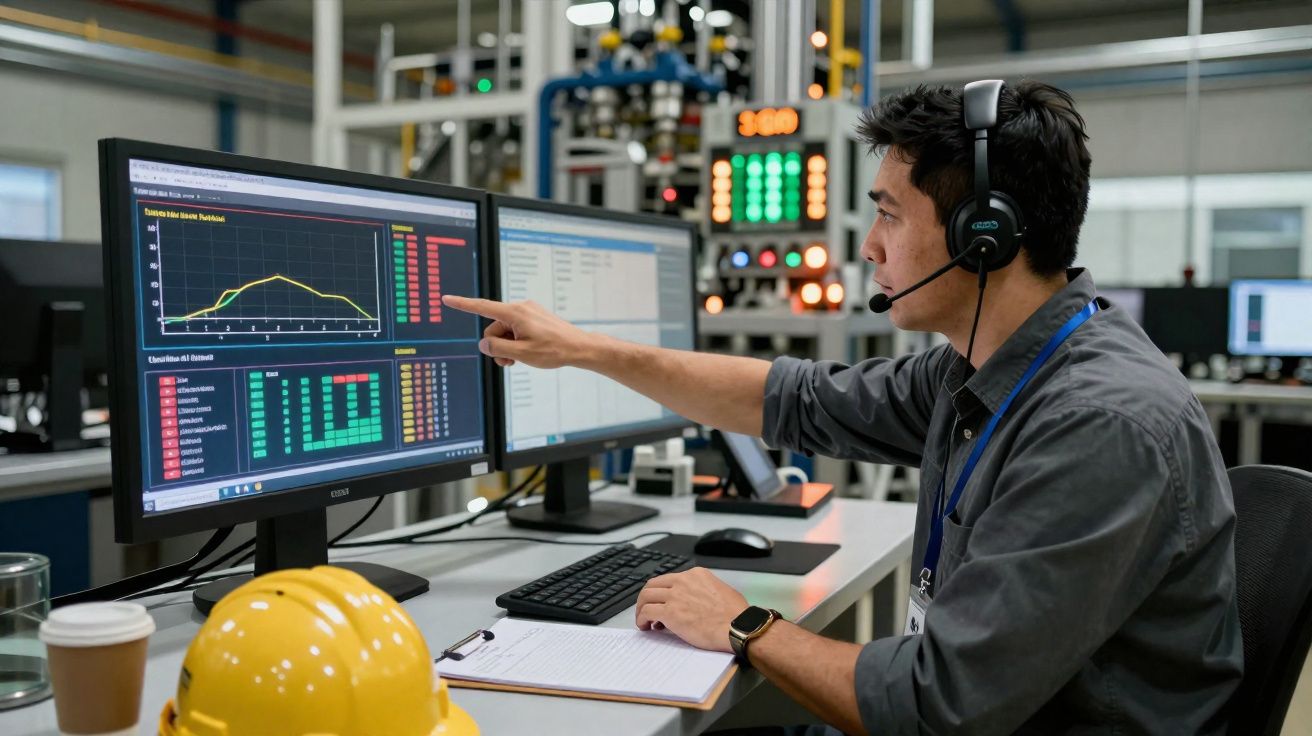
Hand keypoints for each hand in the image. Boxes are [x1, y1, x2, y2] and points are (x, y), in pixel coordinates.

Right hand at [442, 295, 596, 368]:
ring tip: (518, 360)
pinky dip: (515, 342)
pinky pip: (515, 330)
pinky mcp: (534, 318)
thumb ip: (498, 348)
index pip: (482, 307)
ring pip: (504, 331)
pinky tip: (525, 353)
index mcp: (515, 313)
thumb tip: (484, 343)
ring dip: (507, 346)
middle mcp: (520, 308)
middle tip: (508, 362)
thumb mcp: (521, 354)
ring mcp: (528, 313)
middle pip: (493, 327)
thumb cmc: (553, 351)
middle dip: (496, 345)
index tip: (446, 299)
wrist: (579, 347)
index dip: (462, 305)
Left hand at [634, 568, 748, 652]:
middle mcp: (683, 580)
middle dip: (646, 597)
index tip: (662, 603)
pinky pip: (647, 612)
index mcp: (696, 574)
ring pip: (646, 596)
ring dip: (641, 608)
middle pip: (653, 584)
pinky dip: (642, 619)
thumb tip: (699, 600)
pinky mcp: (670, 612)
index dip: (662, 592)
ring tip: (644, 620)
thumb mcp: (722, 591)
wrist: (738, 627)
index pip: (669, 579)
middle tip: (646, 609)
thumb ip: (706, 590)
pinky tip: (645, 626)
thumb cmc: (736, 615)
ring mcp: (675, 595)